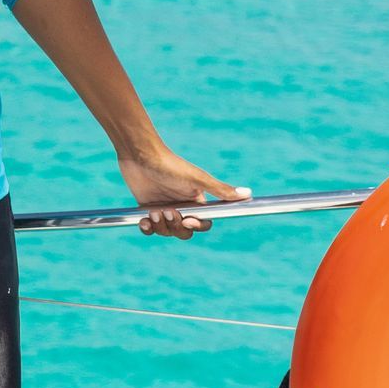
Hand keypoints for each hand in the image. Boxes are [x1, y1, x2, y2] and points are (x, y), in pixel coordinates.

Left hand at [118, 145, 248, 239]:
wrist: (140, 155)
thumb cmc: (170, 165)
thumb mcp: (197, 179)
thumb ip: (221, 190)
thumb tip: (249, 194)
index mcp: (197, 201)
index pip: (204, 223)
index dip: (197, 226)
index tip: (188, 219)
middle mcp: (182, 207)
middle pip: (184, 232)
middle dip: (175, 226)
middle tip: (166, 211)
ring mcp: (164, 209)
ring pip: (166, 232)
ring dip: (160, 226)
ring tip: (153, 211)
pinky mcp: (147, 210)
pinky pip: (150, 229)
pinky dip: (147, 228)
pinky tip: (143, 220)